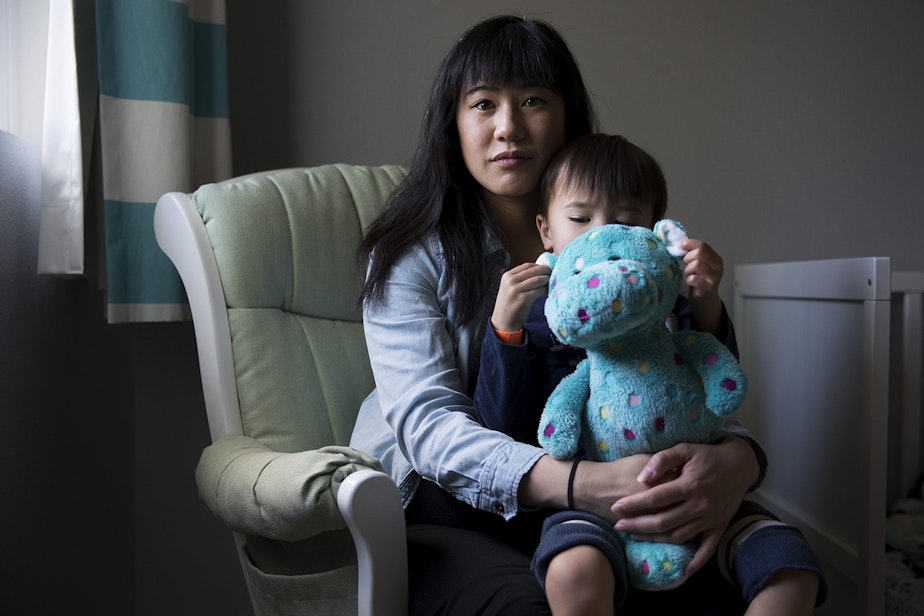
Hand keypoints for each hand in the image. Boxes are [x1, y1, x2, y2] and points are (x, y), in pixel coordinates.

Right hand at [491, 262, 550, 332]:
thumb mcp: (510, 288)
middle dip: (546, 271)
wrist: (503, 322)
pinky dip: (546, 290)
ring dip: (548, 280)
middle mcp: (510, 281)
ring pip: (537, 280)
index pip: (527, 265)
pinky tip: (549, 291)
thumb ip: (521, 279)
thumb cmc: (510, 304)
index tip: (548, 269)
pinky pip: (539, 291)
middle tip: (555, 274)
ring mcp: (515, 290)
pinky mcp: (522, 299)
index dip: (540, 266)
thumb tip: (541, 271)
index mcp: (507, 276)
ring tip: (553, 282)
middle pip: (533, 270)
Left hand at [610, 437, 757, 575]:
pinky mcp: (719, 527)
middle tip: (617, 526)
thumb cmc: (708, 455)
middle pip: (663, 521)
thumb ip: (662, 460)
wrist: (740, 465)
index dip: (634, 504)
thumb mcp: (685, 449)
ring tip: (634, 537)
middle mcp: (700, 505)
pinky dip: (696, 562)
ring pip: (678, 536)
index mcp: (690, 485)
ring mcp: (710, 519)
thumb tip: (641, 477)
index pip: (656, 498)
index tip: (616, 508)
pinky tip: (682, 571)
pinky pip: (707, 549)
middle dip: (637, 525)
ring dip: (655, 540)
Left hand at [680, 238, 723, 334]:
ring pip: (696, 264)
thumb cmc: (700, 281)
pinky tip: (690, 281)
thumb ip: (695, 254)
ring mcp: (714, 278)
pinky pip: (694, 279)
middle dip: (688, 257)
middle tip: (686, 264)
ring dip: (688, 269)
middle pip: (699, 253)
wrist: (705, 301)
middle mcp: (718, 267)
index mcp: (716, 259)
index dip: (689, 244)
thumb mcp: (700, 265)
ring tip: (689, 274)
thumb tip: (682, 243)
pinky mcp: (708, 289)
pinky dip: (688, 279)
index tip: (681, 246)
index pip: (702, 245)